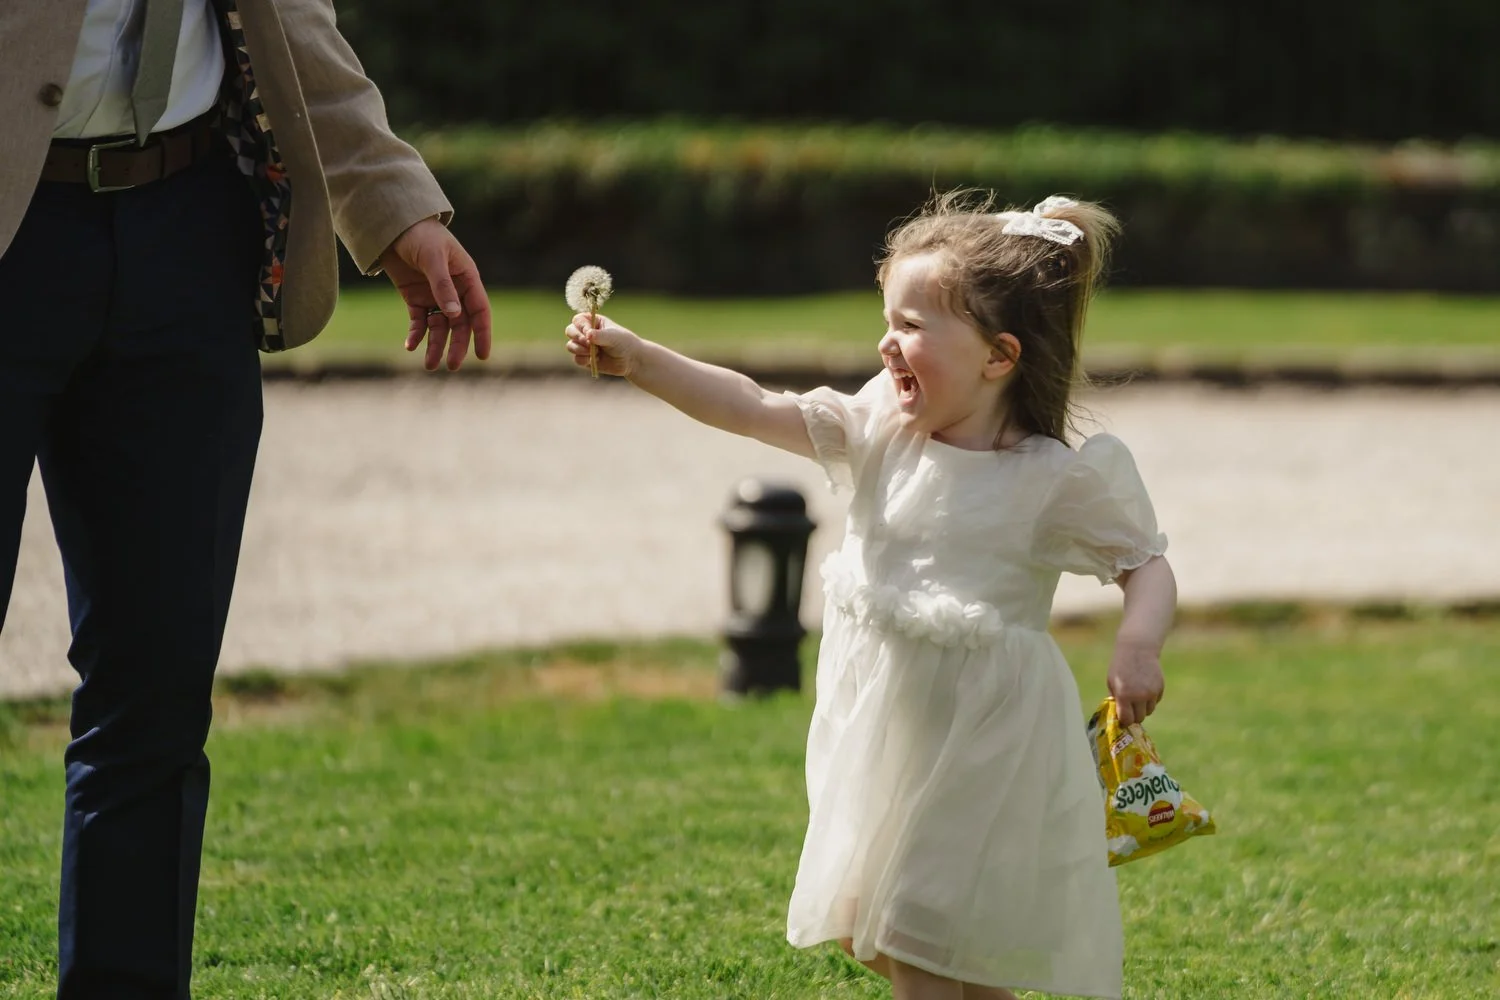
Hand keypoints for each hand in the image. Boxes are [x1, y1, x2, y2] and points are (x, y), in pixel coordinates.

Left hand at [379, 218, 491, 371]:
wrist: (393, 225)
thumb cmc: (420, 235)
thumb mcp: (433, 257)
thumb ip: (443, 286)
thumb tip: (455, 315)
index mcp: (467, 278)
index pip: (480, 310)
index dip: (483, 333)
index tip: (482, 355)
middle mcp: (455, 290)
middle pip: (460, 325)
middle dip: (457, 346)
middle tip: (451, 365)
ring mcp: (435, 296)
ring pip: (440, 328)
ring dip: (436, 346)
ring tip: (429, 365)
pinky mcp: (416, 299)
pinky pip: (419, 322)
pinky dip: (416, 335)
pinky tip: (410, 346)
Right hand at [565, 313, 640, 376]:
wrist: (631, 360)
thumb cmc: (624, 343)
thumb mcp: (613, 336)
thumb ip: (600, 335)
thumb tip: (588, 335)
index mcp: (592, 321)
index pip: (578, 320)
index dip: (581, 326)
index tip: (589, 333)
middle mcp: (586, 332)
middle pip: (570, 331)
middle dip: (578, 338)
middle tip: (590, 344)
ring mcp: (584, 346)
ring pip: (570, 346)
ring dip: (581, 350)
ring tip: (597, 353)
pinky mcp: (585, 359)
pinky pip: (576, 359)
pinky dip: (584, 360)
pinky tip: (596, 360)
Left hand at [1107, 640, 1164, 726]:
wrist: (1138, 649)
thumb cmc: (1120, 666)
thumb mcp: (1112, 682)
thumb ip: (1116, 698)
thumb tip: (1119, 714)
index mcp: (1124, 695)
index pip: (1127, 719)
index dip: (1124, 721)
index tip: (1123, 719)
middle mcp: (1139, 696)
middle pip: (1139, 718)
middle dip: (1134, 716)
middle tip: (1130, 710)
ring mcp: (1151, 692)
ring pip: (1149, 711)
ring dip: (1143, 708)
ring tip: (1137, 697)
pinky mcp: (1160, 688)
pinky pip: (1156, 701)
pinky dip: (1151, 700)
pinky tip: (1145, 688)